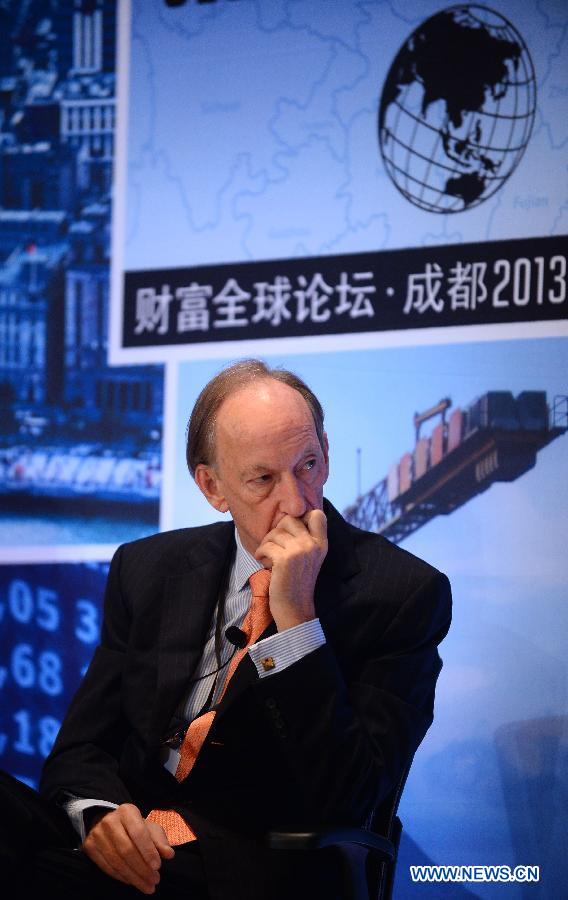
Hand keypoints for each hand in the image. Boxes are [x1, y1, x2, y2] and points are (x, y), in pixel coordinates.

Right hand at [82, 803, 173, 893]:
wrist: (107, 822)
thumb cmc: (133, 827)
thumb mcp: (149, 827)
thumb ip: (159, 840)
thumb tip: (169, 854)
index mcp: (127, 811)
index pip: (139, 833)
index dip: (148, 851)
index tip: (158, 866)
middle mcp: (109, 821)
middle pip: (126, 850)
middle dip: (142, 868)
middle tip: (154, 881)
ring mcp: (97, 834)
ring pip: (116, 861)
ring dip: (133, 877)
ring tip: (147, 886)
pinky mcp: (89, 847)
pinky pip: (107, 867)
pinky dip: (121, 877)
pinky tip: (132, 882)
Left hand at [254, 509, 327, 630]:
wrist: (295, 609)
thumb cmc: (296, 582)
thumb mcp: (309, 558)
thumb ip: (305, 538)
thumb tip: (288, 517)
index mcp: (322, 544)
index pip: (317, 514)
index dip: (301, 517)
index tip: (291, 532)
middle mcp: (313, 545)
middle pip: (289, 519)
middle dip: (276, 531)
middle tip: (274, 547)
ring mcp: (300, 550)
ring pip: (274, 532)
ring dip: (266, 544)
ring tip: (269, 557)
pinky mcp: (285, 559)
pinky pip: (265, 545)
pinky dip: (260, 553)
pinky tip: (264, 563)